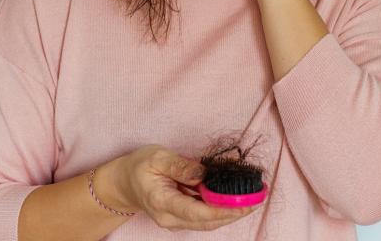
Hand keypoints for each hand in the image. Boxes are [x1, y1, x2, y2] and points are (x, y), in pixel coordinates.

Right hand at [114, 144, 258, 231]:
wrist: (123, 183)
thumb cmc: (139, 166)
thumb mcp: (157, 157)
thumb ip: (181, 166)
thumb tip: (204, 173)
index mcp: (162, 202)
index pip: (197, 211)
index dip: (222, 209)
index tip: (243, 204)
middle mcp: (169, 218)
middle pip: (207, 221)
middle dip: (233, 213)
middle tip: (257, 200)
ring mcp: (175, 221)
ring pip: (208, 223)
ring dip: (230, 213)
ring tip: (252, 200)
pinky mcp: (180, 218)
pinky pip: (204, 218)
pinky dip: (221, 211)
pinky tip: (235, 200)